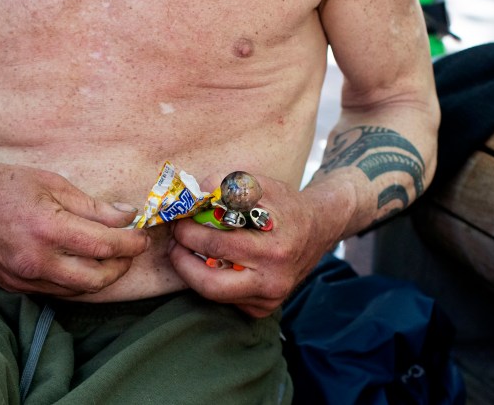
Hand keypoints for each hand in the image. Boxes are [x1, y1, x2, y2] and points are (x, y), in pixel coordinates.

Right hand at [0, 164, 148, 296]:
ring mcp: (24, 277)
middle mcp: (37, 260)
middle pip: (96, 278)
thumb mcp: (51, 184)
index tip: (142, 235)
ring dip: (101, 276)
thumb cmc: (3, 184)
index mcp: (48, 228)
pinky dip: (75, 280)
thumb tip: (126, 216)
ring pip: (77, 290)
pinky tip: (82, 263)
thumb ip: (92, 206)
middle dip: (121, 266)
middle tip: (131, 249)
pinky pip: (56, 290)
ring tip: (111, 257)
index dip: (131, 243)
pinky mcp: (14, 286)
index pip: (105, 246)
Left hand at [168, 173, 338, 317]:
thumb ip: (224, 185)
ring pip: (214, 295)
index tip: (179, 222)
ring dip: (192, 272)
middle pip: (210, 285)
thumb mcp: (259, 185)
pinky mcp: (263, 308)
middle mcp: (272, 281)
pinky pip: (226, 299)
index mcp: (273, 249)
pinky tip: (210, 262)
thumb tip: (192, 195)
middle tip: (174, 244)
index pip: (218, 246)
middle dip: (182, 263)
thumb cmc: (285, 204)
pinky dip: (211, 280)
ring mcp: (269, 299)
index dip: (189, 233)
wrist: (319, 229)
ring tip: (185, 249)